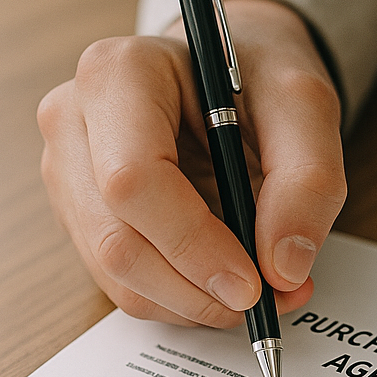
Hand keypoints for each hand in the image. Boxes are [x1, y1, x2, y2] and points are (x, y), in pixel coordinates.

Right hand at [38, 0, 345, 326]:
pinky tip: (226, 281)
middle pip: (117, 240)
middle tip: (267, 300)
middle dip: (196, 289)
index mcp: (119, 74)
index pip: (134, 180)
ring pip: (116, 274)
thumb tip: (283, 268)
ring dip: (192, 303)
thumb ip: (307, 182)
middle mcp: (75, 121)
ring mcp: (69, 172)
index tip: (252, 284)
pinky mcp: (83, 214)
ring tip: (261, 289)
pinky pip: (123, 281)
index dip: (193, 245)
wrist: (237, 76)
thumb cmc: (262, 78)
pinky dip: (181, 299)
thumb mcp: (308, 107)